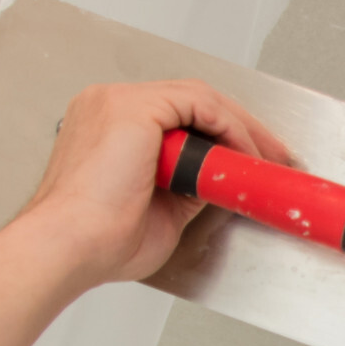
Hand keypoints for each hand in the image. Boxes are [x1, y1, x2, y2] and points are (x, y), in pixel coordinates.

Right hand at [11, 80, 293, 288]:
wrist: (69, 248)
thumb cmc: (99, 241)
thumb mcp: (161, 211)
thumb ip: (188, 188)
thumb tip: (217, 182)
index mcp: (107, 127)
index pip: (177, 116)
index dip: (220, 135)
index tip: (251, 160)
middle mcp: (109, 106)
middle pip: (192, 102)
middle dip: (240, 127)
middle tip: (275, 155)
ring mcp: (118, 101)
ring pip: (199, 97)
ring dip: (240, 127)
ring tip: (267, 158)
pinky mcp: (134, 106)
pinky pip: (199, 104)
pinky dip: (229, 128)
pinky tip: (243, 155)